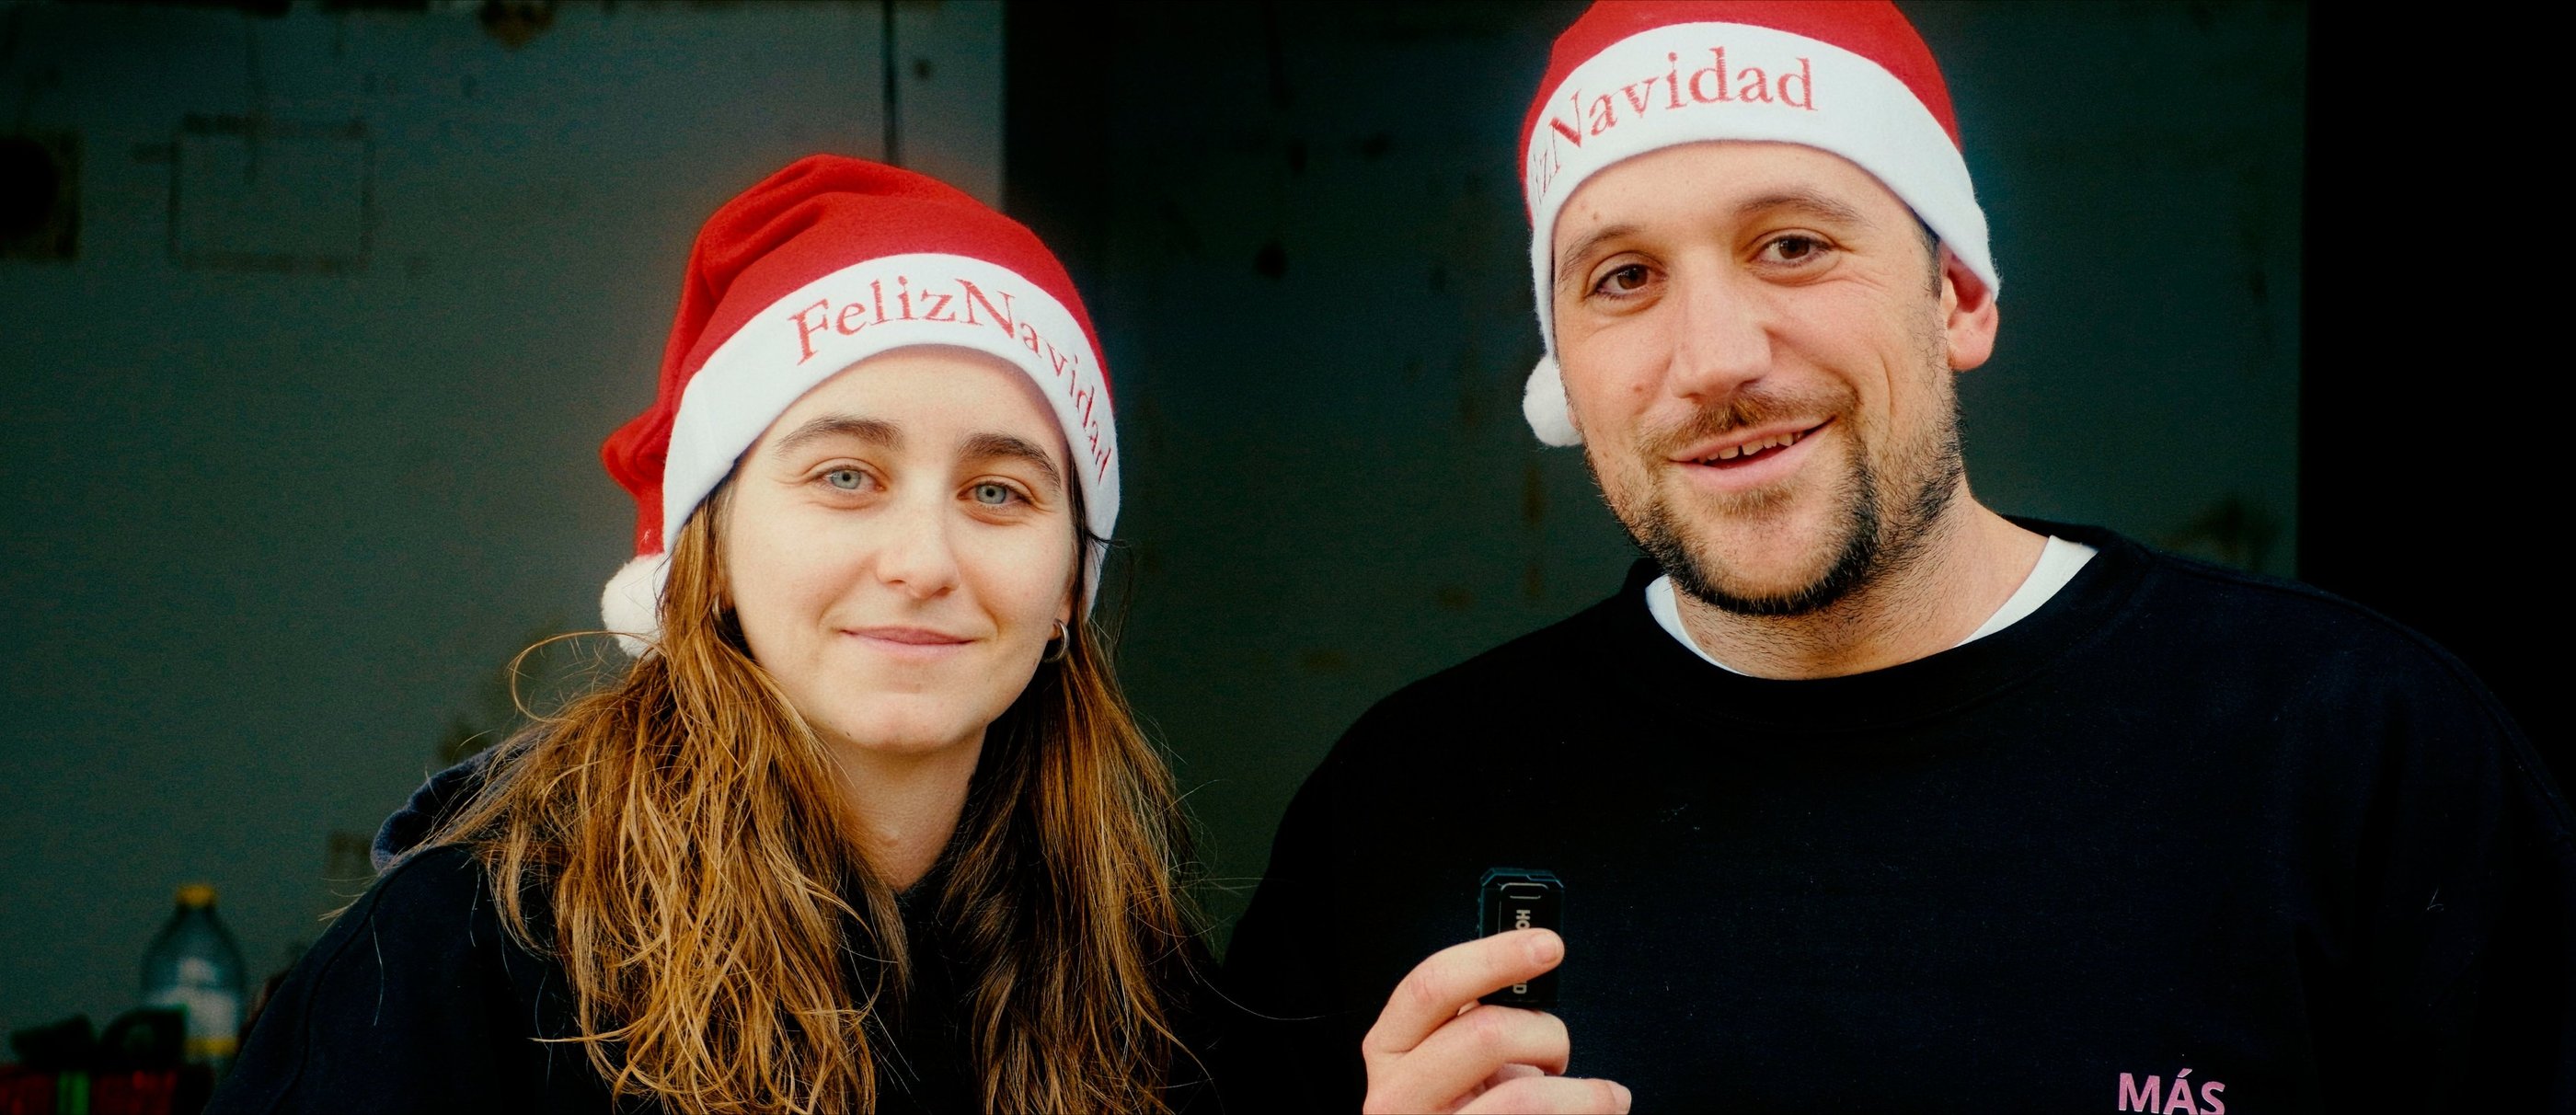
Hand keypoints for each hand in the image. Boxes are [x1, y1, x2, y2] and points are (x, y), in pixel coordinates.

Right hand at [1359, 929, 1631, 1113]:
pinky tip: (1592, 1113)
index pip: (1431, 986)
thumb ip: (1481, 1011)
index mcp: (1390, 1046)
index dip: (1494, 958)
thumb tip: (1537, 957)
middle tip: (1561, 1049)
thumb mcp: (1460, 1052)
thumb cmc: (1474, 1101)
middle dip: (1546, 1034)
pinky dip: (1583, 1112)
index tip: (1548, 945)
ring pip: (1523, 1097)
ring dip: (1583, 1093)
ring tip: (1601, 1098)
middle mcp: (1395, 1093)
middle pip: (1486, 1033)